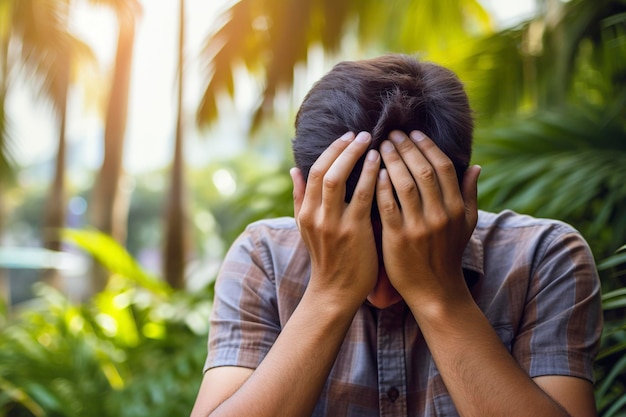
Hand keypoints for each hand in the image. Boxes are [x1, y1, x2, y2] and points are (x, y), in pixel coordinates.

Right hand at [291, 132, 380, 308]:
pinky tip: (381, 165)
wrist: (335, 292)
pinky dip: (370, 177)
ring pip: (339, 180)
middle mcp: (315, 215)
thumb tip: (294, 169)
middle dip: (343, 148)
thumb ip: (300, 198)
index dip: (331, 150)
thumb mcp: (306, 227)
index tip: (347, 135)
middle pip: (324, 171)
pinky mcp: (353, 232)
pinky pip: (362, 197)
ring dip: (356, 157)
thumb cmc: (327, 257)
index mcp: (305, 212)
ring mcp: (333, 224)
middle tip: (361, 133)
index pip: (314, 170)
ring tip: (372, 142)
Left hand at [375, 130, 480, 308]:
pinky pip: (388, 205)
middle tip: (392, 133)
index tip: (413, 132)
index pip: (443, 167)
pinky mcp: (398, 239)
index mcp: (456, 208)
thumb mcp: (466, 224)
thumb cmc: (448, 253)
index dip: (427, 146)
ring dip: (392, 161)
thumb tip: (476, 166)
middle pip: (423, 171)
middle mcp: (440, 215)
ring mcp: (419, 227)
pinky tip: (373, 172)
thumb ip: (469, 194)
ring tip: (380, 146)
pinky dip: (381, 186)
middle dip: (406, 148)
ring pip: (404, 184)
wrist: (435, 290)